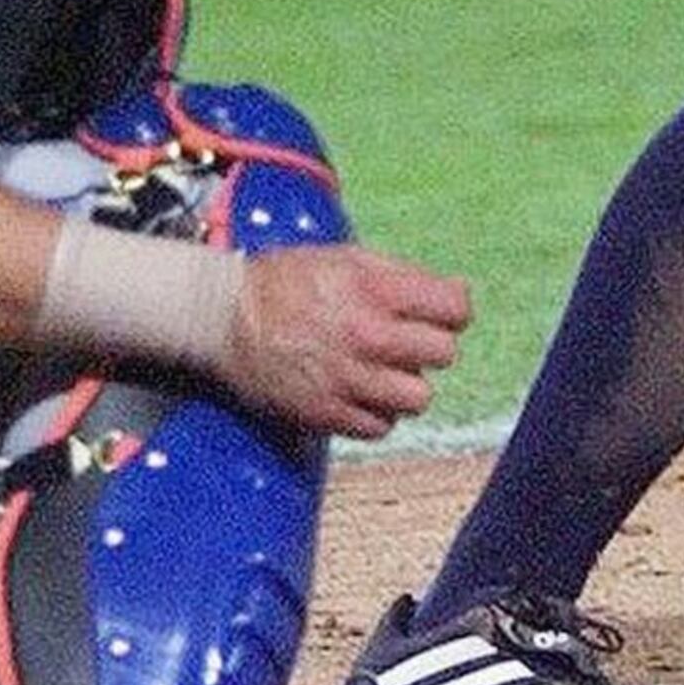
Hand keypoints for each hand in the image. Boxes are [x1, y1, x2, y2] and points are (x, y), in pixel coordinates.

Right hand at [224, 242, 470, 439]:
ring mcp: (348, 379)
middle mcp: (367, 336)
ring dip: (405, 384)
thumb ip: (404, 276)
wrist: (224, 317)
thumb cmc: (286, 282)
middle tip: (404, 340)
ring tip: (380, 369)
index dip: (452, 310)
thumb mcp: (348, 258)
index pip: (455, 309)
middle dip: (429, 345)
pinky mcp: (328, 413)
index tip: (439, 313)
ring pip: (419, 397)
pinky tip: (357, 391)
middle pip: (444, 354)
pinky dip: (376, 412)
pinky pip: (382, 426)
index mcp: (375, 290)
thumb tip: (458, 293)